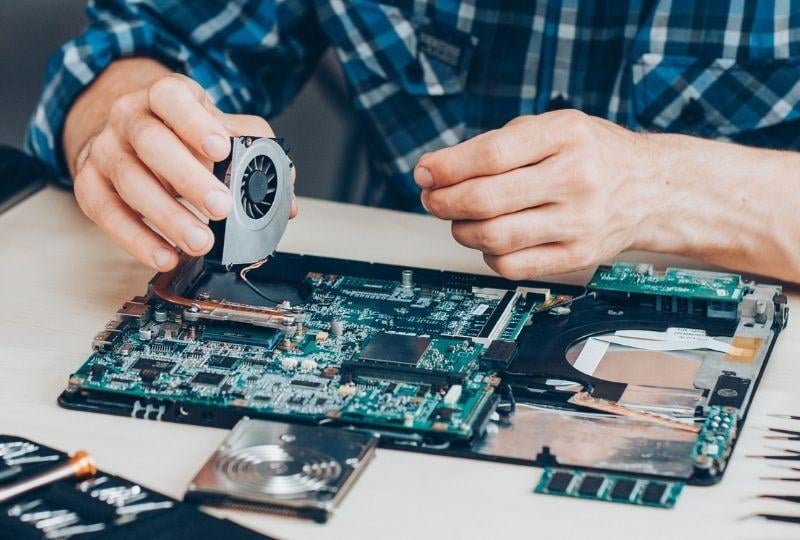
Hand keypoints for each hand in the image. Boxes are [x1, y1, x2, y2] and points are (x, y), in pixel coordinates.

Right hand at [70, 72, 295, 270]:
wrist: (128, 135)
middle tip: (221, 208)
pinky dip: (136, 239)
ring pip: (130, 181)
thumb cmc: (182, 134)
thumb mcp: (220, 130)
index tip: (221, 148)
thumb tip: (285, 201)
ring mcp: (106, 150)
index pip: (172, 98)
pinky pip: (106, 213)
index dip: (194, 122)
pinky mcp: (89, 184)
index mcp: (165, 96)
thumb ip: (256, 155)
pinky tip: (165, 255)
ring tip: (200, 242)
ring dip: (168, 216)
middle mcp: (129, 118)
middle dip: (188, 177)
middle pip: (151, 142)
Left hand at [414, 110, 657, 278]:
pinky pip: (512, 266)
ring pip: (494, 237)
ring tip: (459, 220)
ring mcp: (579, 222)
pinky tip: (490, 240)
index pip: (491, 155)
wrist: (650, 189)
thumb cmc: (589, 154)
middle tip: (431, 199)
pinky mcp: (578, 256)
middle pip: (486, 200)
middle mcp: (576, 178)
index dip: (446, 167)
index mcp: (566, 135)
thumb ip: (497, 145)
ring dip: (461, 230)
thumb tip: (433, 172)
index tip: (424, 173)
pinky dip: (488, 255)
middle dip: (444, 202)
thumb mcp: (552, 128)